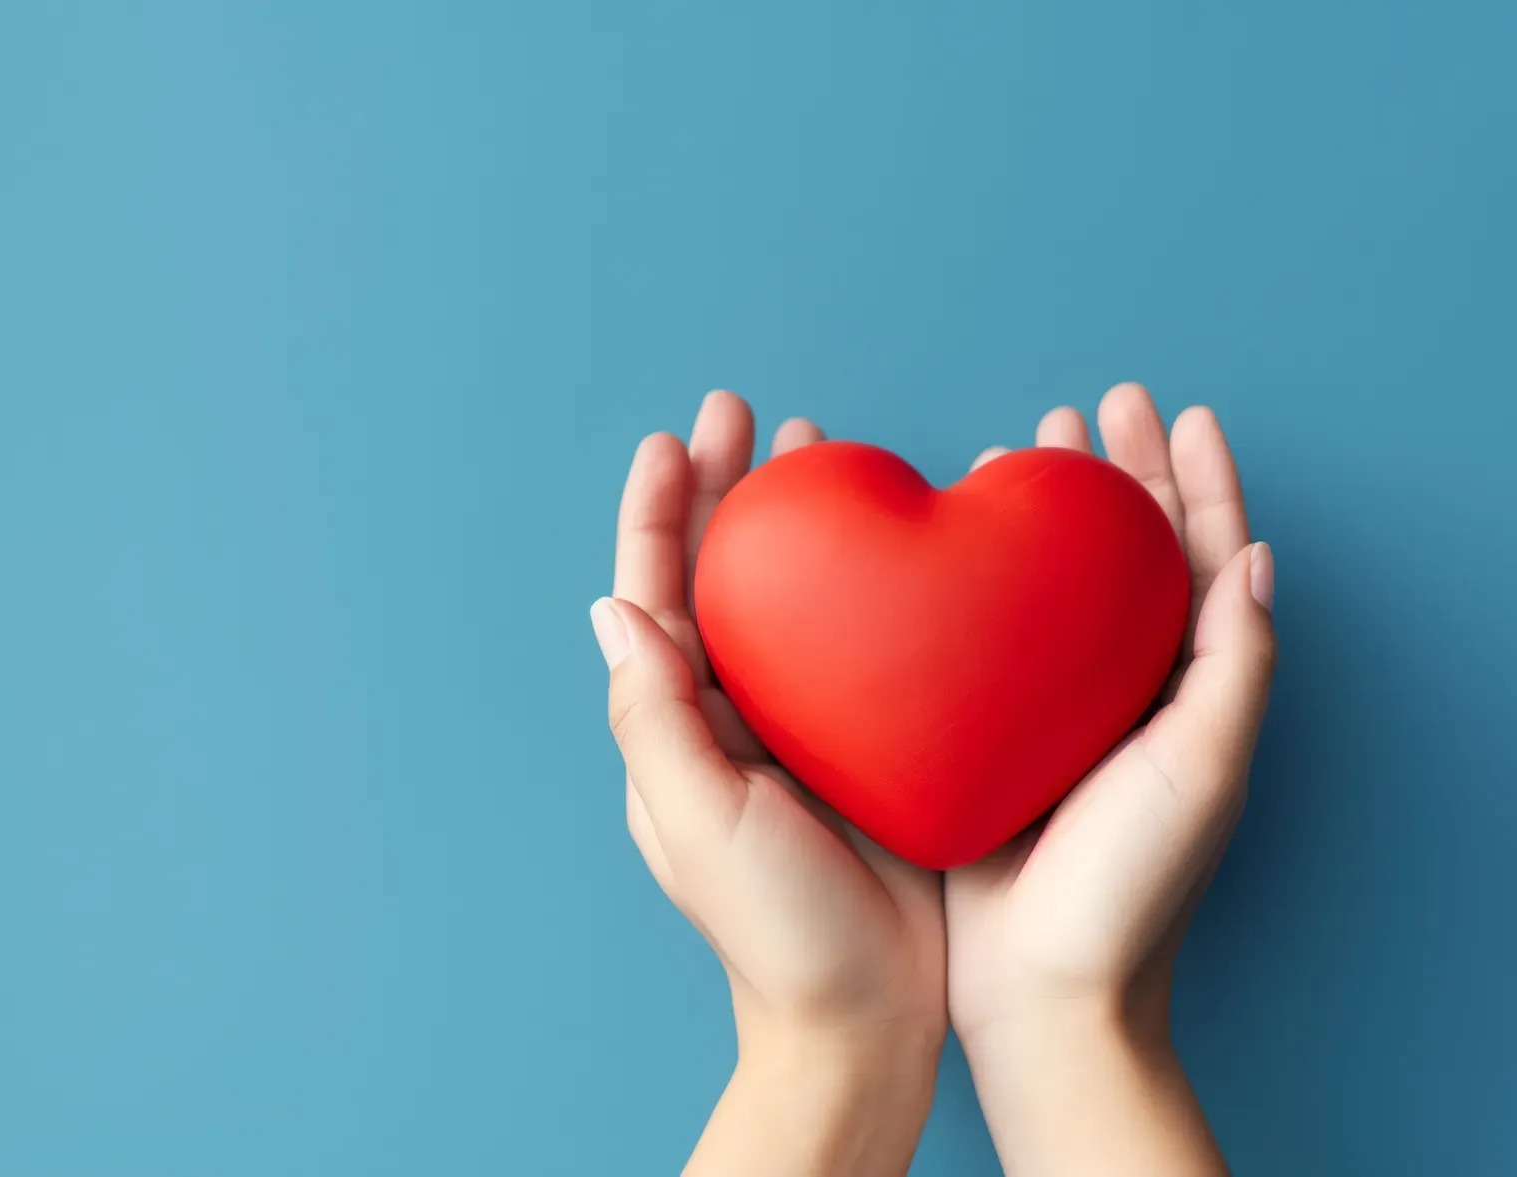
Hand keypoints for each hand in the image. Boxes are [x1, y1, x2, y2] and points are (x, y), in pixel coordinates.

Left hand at [594, 392, 945, 1176]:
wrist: (867, 1019)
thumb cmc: (775, 934)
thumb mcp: (697, 823)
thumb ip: (653, 716)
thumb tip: (611, 608)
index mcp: (682, 727)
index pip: (658, 596)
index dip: (661, 513)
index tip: (674, 438)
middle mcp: (737, 714)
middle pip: (726, 577)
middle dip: (731, 491)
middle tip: (751, 413)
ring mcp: (808, 727)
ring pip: (797, 597)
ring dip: (799, 524)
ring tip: (820, 452)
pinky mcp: (879, 743)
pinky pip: (871, 642)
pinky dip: (877, 583)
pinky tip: (905, 544)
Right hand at [947, 383, 1277, 1175]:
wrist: (1041, 990)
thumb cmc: (1133, 888)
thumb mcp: (1203, 766)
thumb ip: (1232, 662)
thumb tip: (1256, 556)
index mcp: (1190, 690)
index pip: (1202, 560)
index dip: (1197, 481)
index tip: (1179, 412)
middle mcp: (1129, 690)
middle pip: (1128, 556)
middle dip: (1115, 476)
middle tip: (1088, 409)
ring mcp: (1058, 711)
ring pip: (1056, 584)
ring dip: (1048, 515)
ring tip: (1021, 447)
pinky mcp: (992, 736)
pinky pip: (989, 635)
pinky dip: (981, 579)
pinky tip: (955, 547)